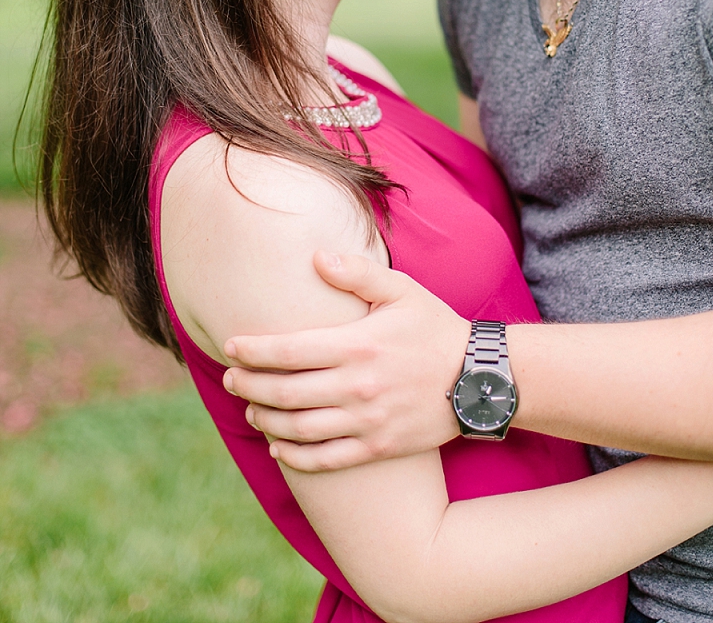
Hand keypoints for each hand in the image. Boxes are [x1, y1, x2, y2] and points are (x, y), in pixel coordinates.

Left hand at [223, 251, 469, 470]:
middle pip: (285, 393)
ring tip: (250, 410)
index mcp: (358, 345)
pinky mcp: (378, 446)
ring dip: (266, 421)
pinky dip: (295, 457)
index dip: (253, 351)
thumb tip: (317, 256)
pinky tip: (279, 447)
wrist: (481, 379)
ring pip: (299, 429)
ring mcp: (367, 421)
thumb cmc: (436, 329)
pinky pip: (326, 459)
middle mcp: (357, 387)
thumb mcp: (402, 290)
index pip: (289, 351)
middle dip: (248, 387)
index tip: (230, 348)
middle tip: (229, 381)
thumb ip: (358, 273)